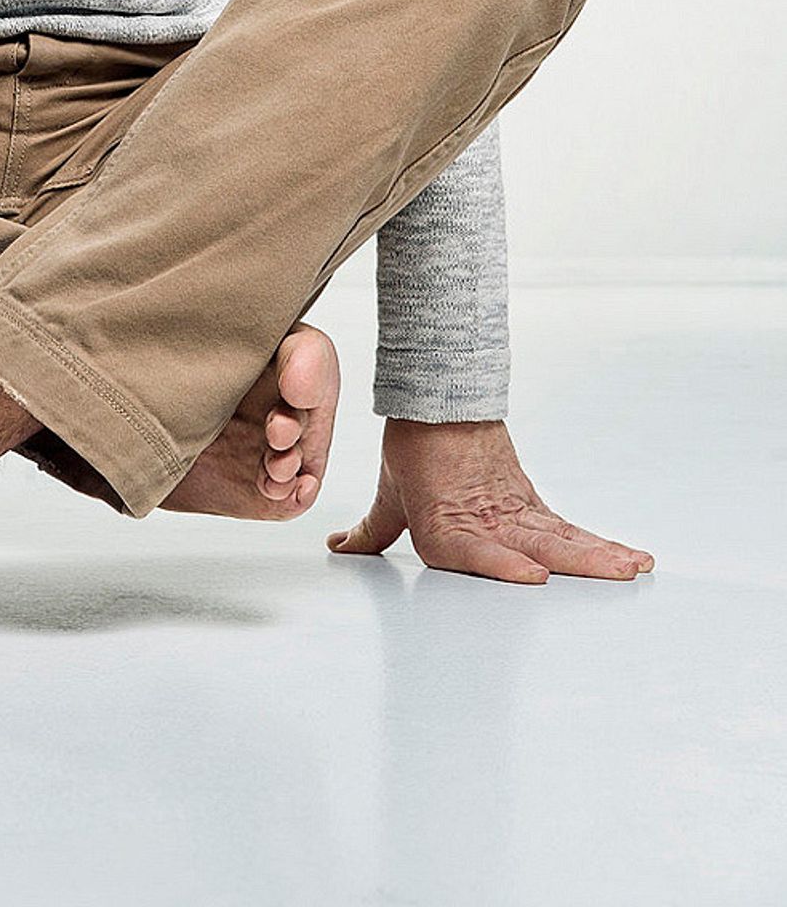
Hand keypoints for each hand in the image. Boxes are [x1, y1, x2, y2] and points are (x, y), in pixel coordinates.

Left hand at [327, 417, 654, 582]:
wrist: (436, 400)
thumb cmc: (413, 450)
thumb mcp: (389, 494)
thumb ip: (372, 530)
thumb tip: (342, 547)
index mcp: (445, 526)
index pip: (477, 551)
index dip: (504, 564)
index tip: (534, 576)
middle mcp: (486, 522)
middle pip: (537, 545)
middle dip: (578, 563)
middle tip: (618, 574)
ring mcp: (512, 511)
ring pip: (560, 537)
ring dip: (599, 554)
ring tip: (634, 567)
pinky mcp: (528, 501)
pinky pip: (564, 528)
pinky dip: (595, 544)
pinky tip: (627, 557)